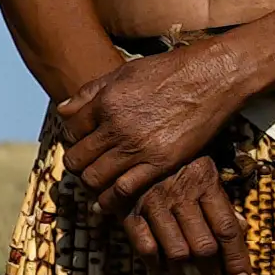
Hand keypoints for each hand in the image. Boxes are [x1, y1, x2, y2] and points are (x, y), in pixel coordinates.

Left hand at [44, 50, 224, 202]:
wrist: (211, 78)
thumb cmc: (168, 71)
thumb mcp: (124, 72)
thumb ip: (91, 92)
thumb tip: (62, 110)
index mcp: (105, 102)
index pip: (72, 131)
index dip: (74, 139)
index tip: (83, 144)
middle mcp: (116, 126)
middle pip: (78, 159)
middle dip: (77, 165)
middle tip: (85, 167)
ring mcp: (137, 147)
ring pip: (94, 178)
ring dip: (91, 184)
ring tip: (96, 184)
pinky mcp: (160, 163)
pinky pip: (123, 190)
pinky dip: (111, 200)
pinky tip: (109, 202)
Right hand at [116, 153, 240, 263]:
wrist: (131, 140)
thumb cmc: (177, 159)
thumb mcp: (206, 170)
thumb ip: (223, 201)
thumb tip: (243, 229)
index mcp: (204, 181)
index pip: (227, 229)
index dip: (236, 259)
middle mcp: (180, 193)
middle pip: (204, 246)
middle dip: (213, 273)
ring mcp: (153, 204)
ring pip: (177, 253)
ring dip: (187, 274)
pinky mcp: (129, 212)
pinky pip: (146, 249)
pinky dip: (157, 264)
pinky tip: (165, 267)